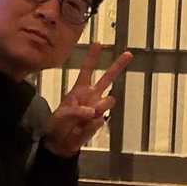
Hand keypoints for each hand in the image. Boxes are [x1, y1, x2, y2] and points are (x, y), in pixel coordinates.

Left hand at [43, 43, 132, 157]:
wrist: (61, 142)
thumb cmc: (58, 124)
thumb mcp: (61, 114)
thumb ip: (75, 111)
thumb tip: (92, 112)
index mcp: (79, 89)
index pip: (87, 70)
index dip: (92, 57)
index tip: (98, 43)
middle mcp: (91, 95)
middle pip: (107, 78)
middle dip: (118, 66)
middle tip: (128, 54)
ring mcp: (97, 108)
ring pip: (108, 101)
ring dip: (100, 107)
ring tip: (88, 116)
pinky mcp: (100, 121)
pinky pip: (100, 120)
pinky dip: (89, 125)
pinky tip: (81, 128)